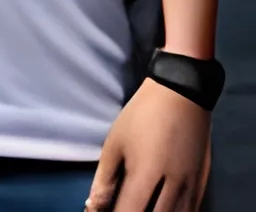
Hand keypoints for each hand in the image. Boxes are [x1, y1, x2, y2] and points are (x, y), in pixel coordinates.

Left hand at [87, 79, 210, 211]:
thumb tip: (94, 207)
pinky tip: (161, 209)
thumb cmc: (142, 116)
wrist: (181, 95)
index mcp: (145, 174)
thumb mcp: (115, 142)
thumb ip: (105, 178)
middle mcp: (172, 186)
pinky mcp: (202, 186)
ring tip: (141, 206)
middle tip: (124, 208)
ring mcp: (191, 188)